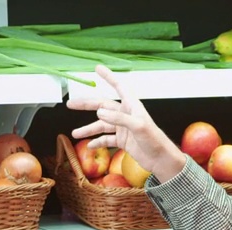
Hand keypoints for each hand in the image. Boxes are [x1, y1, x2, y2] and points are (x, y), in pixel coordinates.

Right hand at [66, 65, 188, 181]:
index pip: (119, 86)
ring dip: (88, 129)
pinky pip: (106, 139)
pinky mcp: (123, 141)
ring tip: (75, 133)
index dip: (108, 77)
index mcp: (131, 105)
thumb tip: (99, 112)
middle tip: (70, 104)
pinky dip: (98, 142)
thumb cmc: (154, 140)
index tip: (97, 68)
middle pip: (102, 105)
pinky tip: (89, 145)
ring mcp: (123, 128)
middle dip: (86, 105)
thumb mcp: (137, 126)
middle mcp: (125, 114)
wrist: (160, 159)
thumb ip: (119, 118)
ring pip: (102, 125)